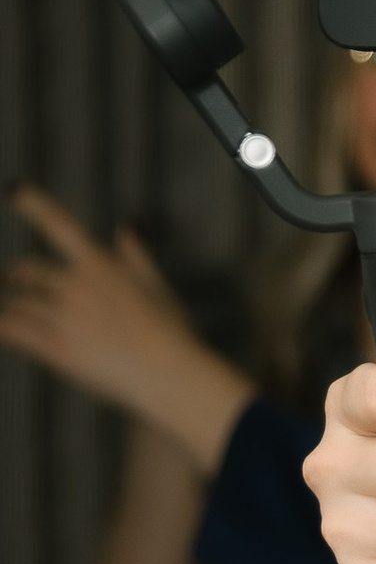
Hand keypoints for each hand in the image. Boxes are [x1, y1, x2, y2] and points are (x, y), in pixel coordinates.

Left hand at [1, 186, 252, 468]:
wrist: (169, 373)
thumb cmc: (170, 330)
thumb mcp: (157, 285)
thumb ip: (136, 253)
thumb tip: (128, 223)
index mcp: (99, 266)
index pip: (59, 225)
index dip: (33, 204)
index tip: (14, 189)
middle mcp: (75, 286)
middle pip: (30, 272)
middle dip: (19, 275)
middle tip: (14, 279)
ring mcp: (63, 318)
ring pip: (19, 304)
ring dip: (14, 307)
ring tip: (12, 313)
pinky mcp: (56, 349)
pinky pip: (14, 332)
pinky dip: (4, 328)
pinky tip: (1, 329)